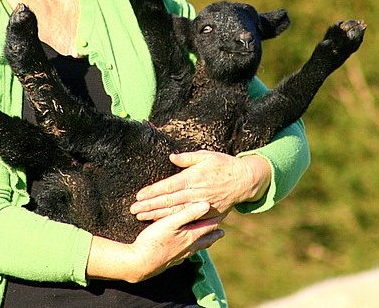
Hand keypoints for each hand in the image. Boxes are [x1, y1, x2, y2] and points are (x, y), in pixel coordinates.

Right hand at [87, 201, 223, 282]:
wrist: (140, 263)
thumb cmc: (154, 240)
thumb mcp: (171, 223)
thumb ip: (188, 213)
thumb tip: (207, 204)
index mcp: (190, 237)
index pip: (208, 227)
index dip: (216, 221)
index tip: (222, 216)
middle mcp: (188, 248)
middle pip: (205, 240)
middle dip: (213, 235)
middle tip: (221, 233)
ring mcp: (180, 256)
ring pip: (196, 249)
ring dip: (203, 243)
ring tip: (208, 241)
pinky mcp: (171, 261)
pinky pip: (186, 255)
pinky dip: (191, 250)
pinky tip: (186, 251)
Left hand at [129, 151, 272, 221]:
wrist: (244, 180)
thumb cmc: (224, 165)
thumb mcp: (207, 155)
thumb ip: (188, 158)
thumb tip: (172, 157)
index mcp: (193, 178)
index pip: (169, 186)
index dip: (153, 191)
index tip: (139, 195)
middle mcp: (196, 193)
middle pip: (168, 201)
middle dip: (149, 206)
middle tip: (134, 209)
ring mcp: (201, 205)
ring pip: (175, 212)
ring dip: (157, 215)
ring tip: (141, 217)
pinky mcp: (207, 213)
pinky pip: (188, 219)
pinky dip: (174, 221)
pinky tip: (161, 223)